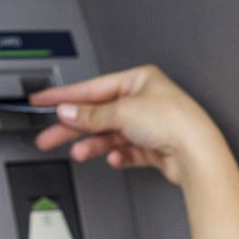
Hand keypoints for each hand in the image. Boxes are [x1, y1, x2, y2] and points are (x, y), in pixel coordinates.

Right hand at [30, 64, 221, 184]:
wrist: (196, 153)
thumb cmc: (174, 122)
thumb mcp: (122, 112)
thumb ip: (91, 114)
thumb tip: (68, 111)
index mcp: (139, 80)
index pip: (93, 87)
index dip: (65, 95)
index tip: (42, 100)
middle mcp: (145, 100)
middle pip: (99, 113)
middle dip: (74, 126)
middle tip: (49, 136)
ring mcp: (149, 124)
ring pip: (111, 134)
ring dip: (94, 144)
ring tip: (80, 153)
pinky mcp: (154, 147)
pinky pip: (127, 151)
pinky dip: (118, 155)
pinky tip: (115, 158)